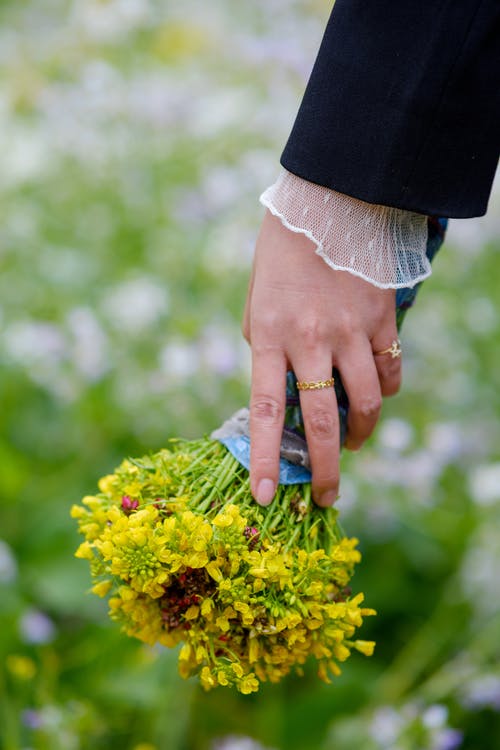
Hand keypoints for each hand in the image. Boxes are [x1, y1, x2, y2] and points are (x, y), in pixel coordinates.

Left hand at [242, 210, 400, 506]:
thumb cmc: (281, 255)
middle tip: (328, 498)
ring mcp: (349, 331)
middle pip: (321, 422)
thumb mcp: (256, 302)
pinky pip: (389, 370)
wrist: (326, 203)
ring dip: (361, 434)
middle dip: (326, 470)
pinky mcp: (380, 319)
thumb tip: (280, 391)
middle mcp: (309, 339)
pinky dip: (384, 391)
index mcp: (269, 335)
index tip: (263, 495)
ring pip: (364, 403)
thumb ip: (265, 348)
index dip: (264, 457)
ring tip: (355, 444)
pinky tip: (374, 395)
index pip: (263, 410)